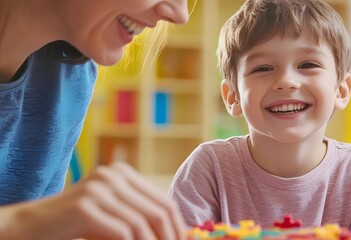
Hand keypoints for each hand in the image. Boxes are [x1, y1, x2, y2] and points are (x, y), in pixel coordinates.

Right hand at [0, 161, 185, 239]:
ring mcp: (99, 189)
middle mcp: (113, 176)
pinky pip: (124, 233)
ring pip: (143, 225)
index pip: (164, 202)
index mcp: (122, 173)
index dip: (177, 228)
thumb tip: (176, 234)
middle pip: (159, 212)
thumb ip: (137, 217)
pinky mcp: (86, 208)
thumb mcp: (110, 215)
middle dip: (170, 238)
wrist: (27, 227)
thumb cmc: (72, 226)